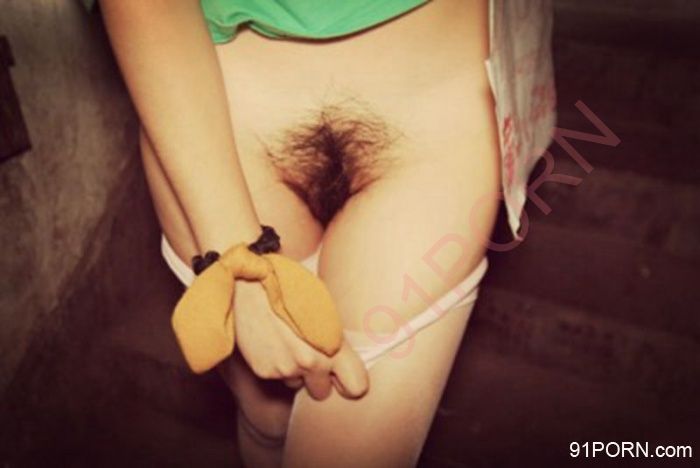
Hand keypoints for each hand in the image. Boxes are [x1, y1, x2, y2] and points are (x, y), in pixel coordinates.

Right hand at [233, 280, 368, 399]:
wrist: (249, 283)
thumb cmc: (289, 287)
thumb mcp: (323, 307)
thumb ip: (334, 336)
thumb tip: (342, 353)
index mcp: (332, 343)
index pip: (356, 386)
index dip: (350, 383)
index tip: (341, 375)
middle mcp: (312, 362)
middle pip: (322, 392)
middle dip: (317, 379)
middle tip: (308, 356)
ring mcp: (286, 369)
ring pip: (297, 384)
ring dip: (294, 371)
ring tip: (285, 342)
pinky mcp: (264, 371)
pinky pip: (277, 376)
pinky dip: (275, 364)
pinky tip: (270, 342)